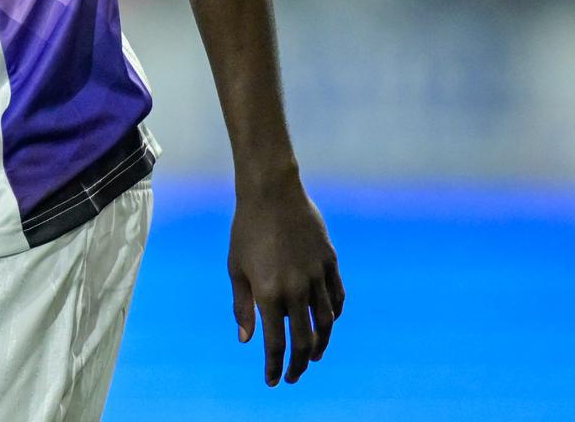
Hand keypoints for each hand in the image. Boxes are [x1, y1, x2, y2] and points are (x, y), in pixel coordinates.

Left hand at [227, 179, 343, 385]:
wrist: (271, 193)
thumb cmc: (246, 230)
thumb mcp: (236, 269)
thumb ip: (242, 306)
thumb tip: (247, 341)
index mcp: (269, 293)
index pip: (276, 343)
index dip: (275, 366)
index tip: (273, 380)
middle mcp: (296, 289)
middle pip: (304, 340)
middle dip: (299, 364)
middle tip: (294, 376)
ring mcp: (316, 276)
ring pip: (326, 322)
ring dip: (320, 343)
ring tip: (312, 355)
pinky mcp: (330, 263)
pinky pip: (337, 298)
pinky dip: (334, 315)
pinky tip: (327, 323)